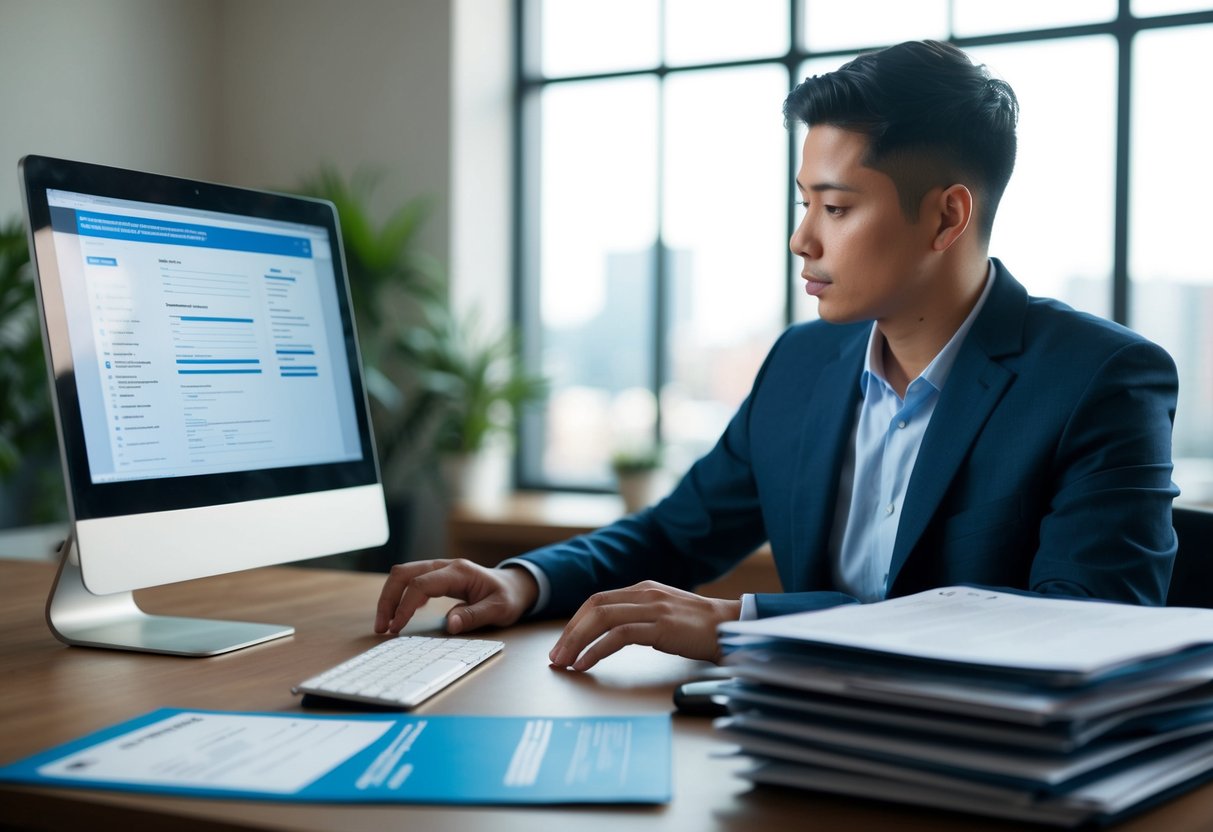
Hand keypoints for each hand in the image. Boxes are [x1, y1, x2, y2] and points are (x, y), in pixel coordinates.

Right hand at [373, 559, 538, 635]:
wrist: (515, 585)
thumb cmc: (508, 597)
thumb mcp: (499, 610)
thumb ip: (474, 616)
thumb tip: (449, 624)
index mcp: (459, 572)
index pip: (421, 584)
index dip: (405, 605)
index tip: (396, 627)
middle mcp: (446, 566)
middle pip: (404, 573)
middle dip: (388, 599)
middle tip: (381, 626)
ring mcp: (440, 569)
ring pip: (403, 574)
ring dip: (390, 597)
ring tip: (385, 623)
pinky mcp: (437, 576)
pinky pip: (410, 580)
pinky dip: (399, 595)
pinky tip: (400, 614)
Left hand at [548, 581, 741, 671]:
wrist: (733, 628)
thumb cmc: (702, 628)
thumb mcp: (665, 615)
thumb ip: (640, 618)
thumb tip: (612, 635)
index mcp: (643, 589)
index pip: (597, 601)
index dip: (575, 622)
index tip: (563, 644)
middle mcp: (644, 594)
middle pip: (593, 607)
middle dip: (569, 632)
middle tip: (555, 656)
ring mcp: (653, 608)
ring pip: (601, 619)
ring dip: (577, 642)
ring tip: (564, 663)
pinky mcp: (661, 627)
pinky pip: (618, 636)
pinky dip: (596, 650)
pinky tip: (586, 664)